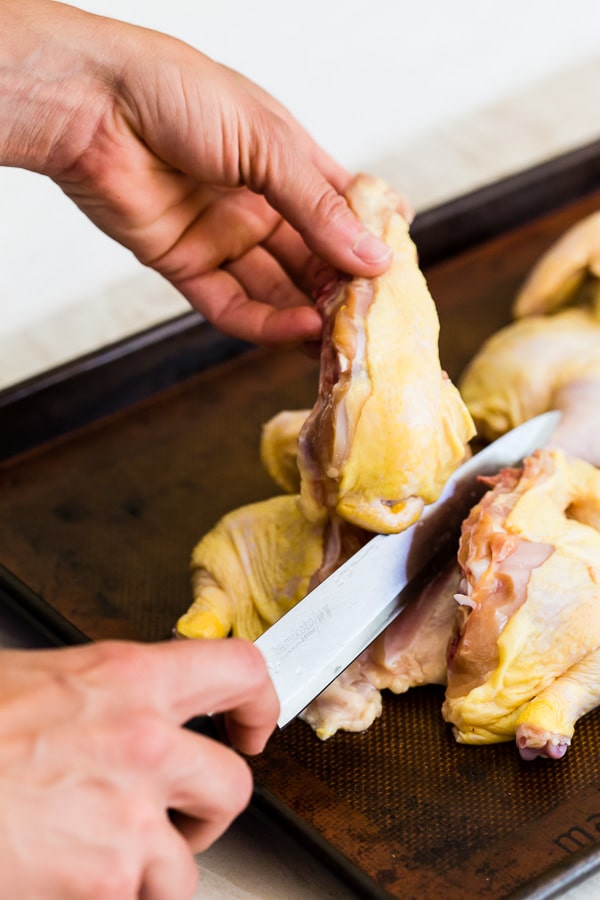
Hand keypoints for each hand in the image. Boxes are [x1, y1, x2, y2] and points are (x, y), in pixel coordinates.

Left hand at [0, 0, 404, 346]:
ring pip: (277, 290)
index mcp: (284, 162)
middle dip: (342, 290)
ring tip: (342, 339)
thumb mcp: (267, 143)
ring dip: (309, 316)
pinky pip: (233, 305)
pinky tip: (300, 328)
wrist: (92, 105)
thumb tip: (374, 256)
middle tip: (373, 320)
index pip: (341, 211)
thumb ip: (318, 207)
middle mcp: (257, 203)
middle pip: (312, 259)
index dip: (368, 241)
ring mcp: (223, 236)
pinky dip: (267, 322)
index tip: (396, 271)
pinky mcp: (187, 264)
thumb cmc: (177, 94)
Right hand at [0, 638, 277, 898]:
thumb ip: (100, 690)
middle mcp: (142, 742)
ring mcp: (128, 816)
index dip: (259, 699)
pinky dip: (117, 898)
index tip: (254, 722)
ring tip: (117, 858)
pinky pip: (139, 899)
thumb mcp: (36, 679)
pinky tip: (74, 880)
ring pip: (189, 862)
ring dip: (159, 868)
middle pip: (234, 782)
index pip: (238, 668)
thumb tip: (123, 699)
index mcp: (127, 679)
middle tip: (185, 812)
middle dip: (212, 807)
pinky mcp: (106, 879)